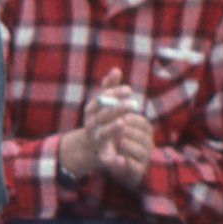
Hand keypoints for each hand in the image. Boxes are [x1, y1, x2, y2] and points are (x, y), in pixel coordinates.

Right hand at [61, 66, 146, 183]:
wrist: (89, 147)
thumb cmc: (100, 120)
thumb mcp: (103, 103)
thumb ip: (109, 87)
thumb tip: (116, 70)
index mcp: (91, 110)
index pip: (101, 99)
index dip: (114, 94)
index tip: (129, 90)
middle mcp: (91, 123)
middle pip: (102, 114)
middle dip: (117, 108)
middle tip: (133, 104)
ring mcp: (95, 138)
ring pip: (102, 131)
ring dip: (112, 127)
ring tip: (123, 121)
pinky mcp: (101, 153)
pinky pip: (106, 153)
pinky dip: (113, 153)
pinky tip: (122, 150)